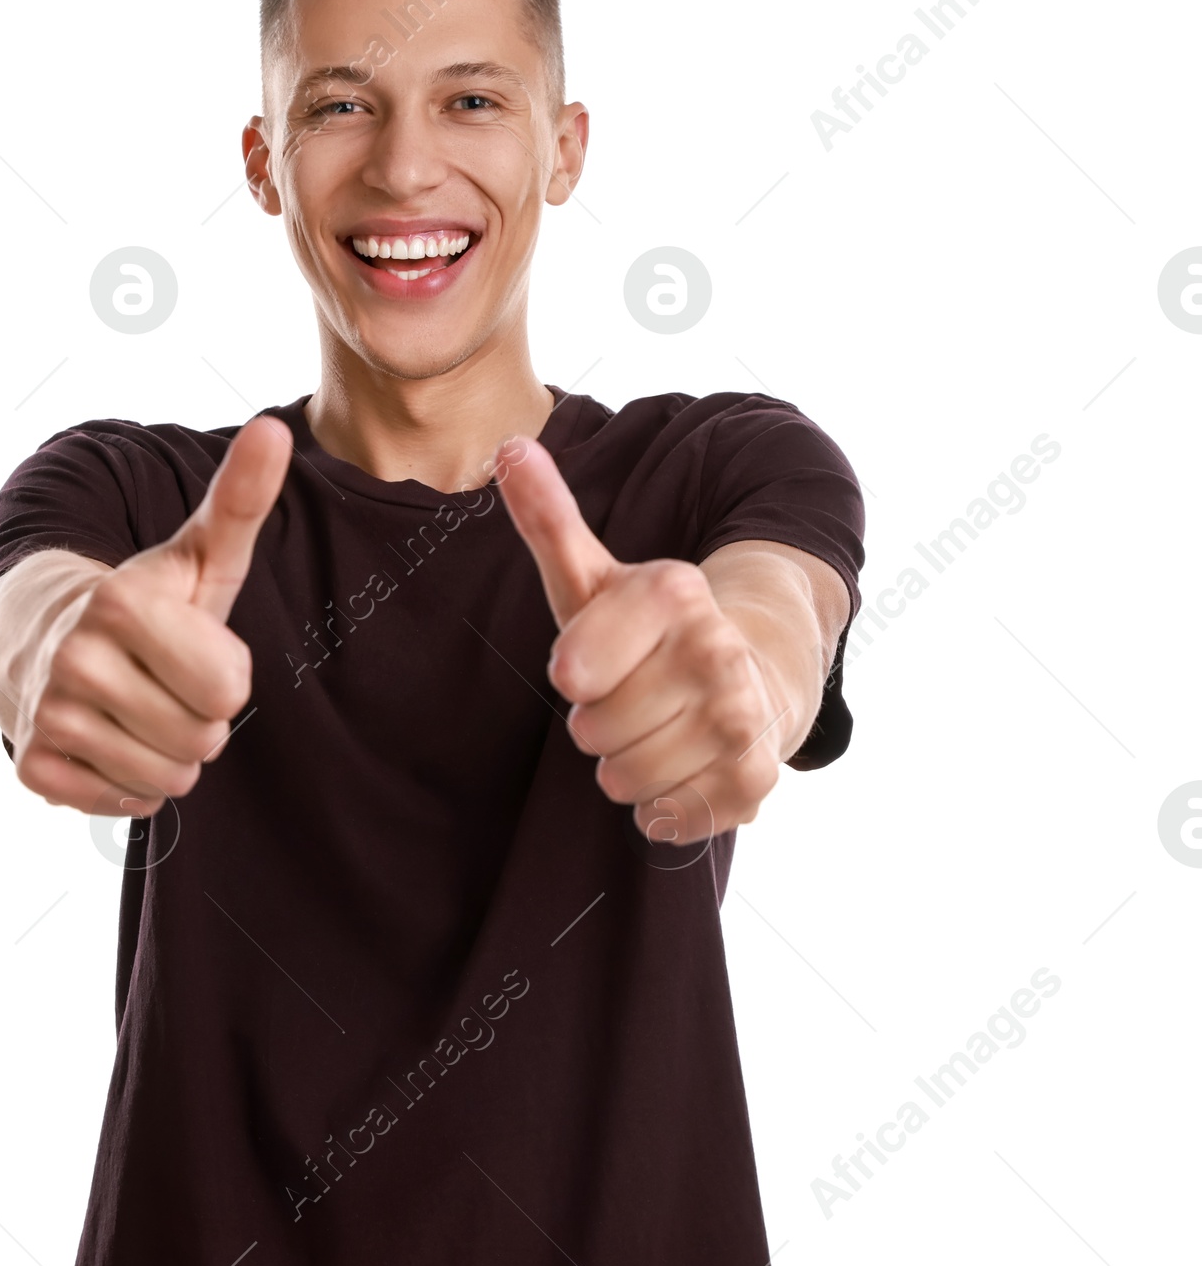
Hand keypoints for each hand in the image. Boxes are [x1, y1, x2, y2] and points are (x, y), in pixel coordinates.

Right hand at [15, 414, 293, 817]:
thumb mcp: (199, 554)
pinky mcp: (31, 767)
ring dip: (169, 753)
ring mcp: (47, 716)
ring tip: (140, 707)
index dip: (225, 674)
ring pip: (169, 780)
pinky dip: (130, 781)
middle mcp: (74, 659)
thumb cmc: (145, 599)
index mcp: (122, 603)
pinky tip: (110, 736)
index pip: (229, 690)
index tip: (192, 646)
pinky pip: (127, 805)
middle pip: (203, 741)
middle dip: (200, 718)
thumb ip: (241, 499)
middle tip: (165, 681)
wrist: (40, 630)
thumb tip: (275, 430)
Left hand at [495, 435, 789, 842]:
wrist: (754, 672)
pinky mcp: (755, 781)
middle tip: (631, 696)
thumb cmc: (647, 632)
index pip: (573, 672)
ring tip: (655, 730)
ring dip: (624, 766)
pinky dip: (660, 804)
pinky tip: (684, 766)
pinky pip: (664, 817)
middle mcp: (720, 650)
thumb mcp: (594, 575)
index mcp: (676, 593)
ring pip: (623, 779)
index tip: (597, 656)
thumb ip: (548, 516)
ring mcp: (744, 718)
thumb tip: (509, 448)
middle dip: (597, 722)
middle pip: (592, 730)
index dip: (575, 672)